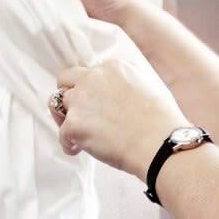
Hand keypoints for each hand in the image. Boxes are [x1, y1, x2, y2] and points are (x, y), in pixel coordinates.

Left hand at [53, 54, 187, 183]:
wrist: (160, 143)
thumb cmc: (161, 122)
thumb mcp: (148, 87)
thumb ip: (126, 85)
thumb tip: (117, 97)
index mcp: (112, 68)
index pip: (89, 73)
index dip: (90, 90)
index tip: (96, 104)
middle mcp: (93, 78)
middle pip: (65, 80)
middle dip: (67, 95)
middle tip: (74, 113)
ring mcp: (81, 100)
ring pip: (57, 105)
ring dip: (64, 119)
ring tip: (75, 134)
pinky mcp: (74, 124)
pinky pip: (61, 134)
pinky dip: (68, 143)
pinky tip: (78, 150)